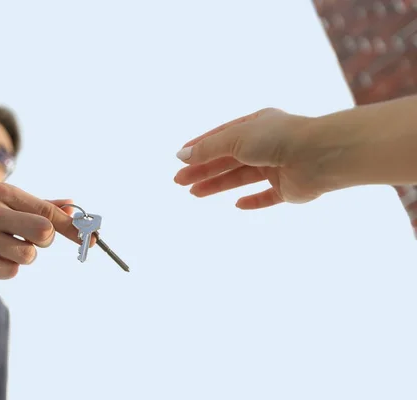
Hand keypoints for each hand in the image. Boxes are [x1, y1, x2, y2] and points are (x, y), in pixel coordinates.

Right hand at [0, 183, 88, 278]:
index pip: (47, 210)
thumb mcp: (6, 202)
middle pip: (43, 232)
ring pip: (28, 256)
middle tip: (35, 238)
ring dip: (25, 254)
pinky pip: (11, 271)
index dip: (73, 227)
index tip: (92, 238)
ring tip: (6, 246)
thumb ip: (41, 205)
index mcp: (3, 193)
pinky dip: (8, 267)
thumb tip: (74, 207)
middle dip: (47, 239)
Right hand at [173, 108, 329, 208]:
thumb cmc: (278, 138)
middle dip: (202, 170)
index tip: (180, 159)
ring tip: (194, 194)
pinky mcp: (289, 188)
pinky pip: (267, 196)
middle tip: (179, 181)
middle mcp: (266, 144)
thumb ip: (208, 148)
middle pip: (227, 159)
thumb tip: (182, 155)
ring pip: (241, 178)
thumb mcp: (235, 138)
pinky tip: (237, 205)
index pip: (221, 136)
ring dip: (217, 185)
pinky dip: (252, 201)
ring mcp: (277, 166)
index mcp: (255, 124)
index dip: (199, 148)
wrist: (320, 155)